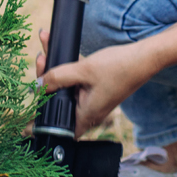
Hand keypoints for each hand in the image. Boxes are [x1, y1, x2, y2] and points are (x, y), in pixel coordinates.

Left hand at [36, 33, 158, 136]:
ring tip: (46, 49)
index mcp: (86, 115)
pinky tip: (56, 49)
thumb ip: (58, 77)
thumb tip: (38, 84)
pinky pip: (75, 80)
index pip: (57, 127)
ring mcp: (91, 100)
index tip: (31, 103)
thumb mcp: (84, 70)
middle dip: (46, 79)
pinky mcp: (95, 88)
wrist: (145, 57)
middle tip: (42, 60)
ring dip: (54, 69)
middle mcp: (88, 112)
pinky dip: (66, 67)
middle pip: (58, 101)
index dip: (41, 118)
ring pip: (65, 87)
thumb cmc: (119, 67)